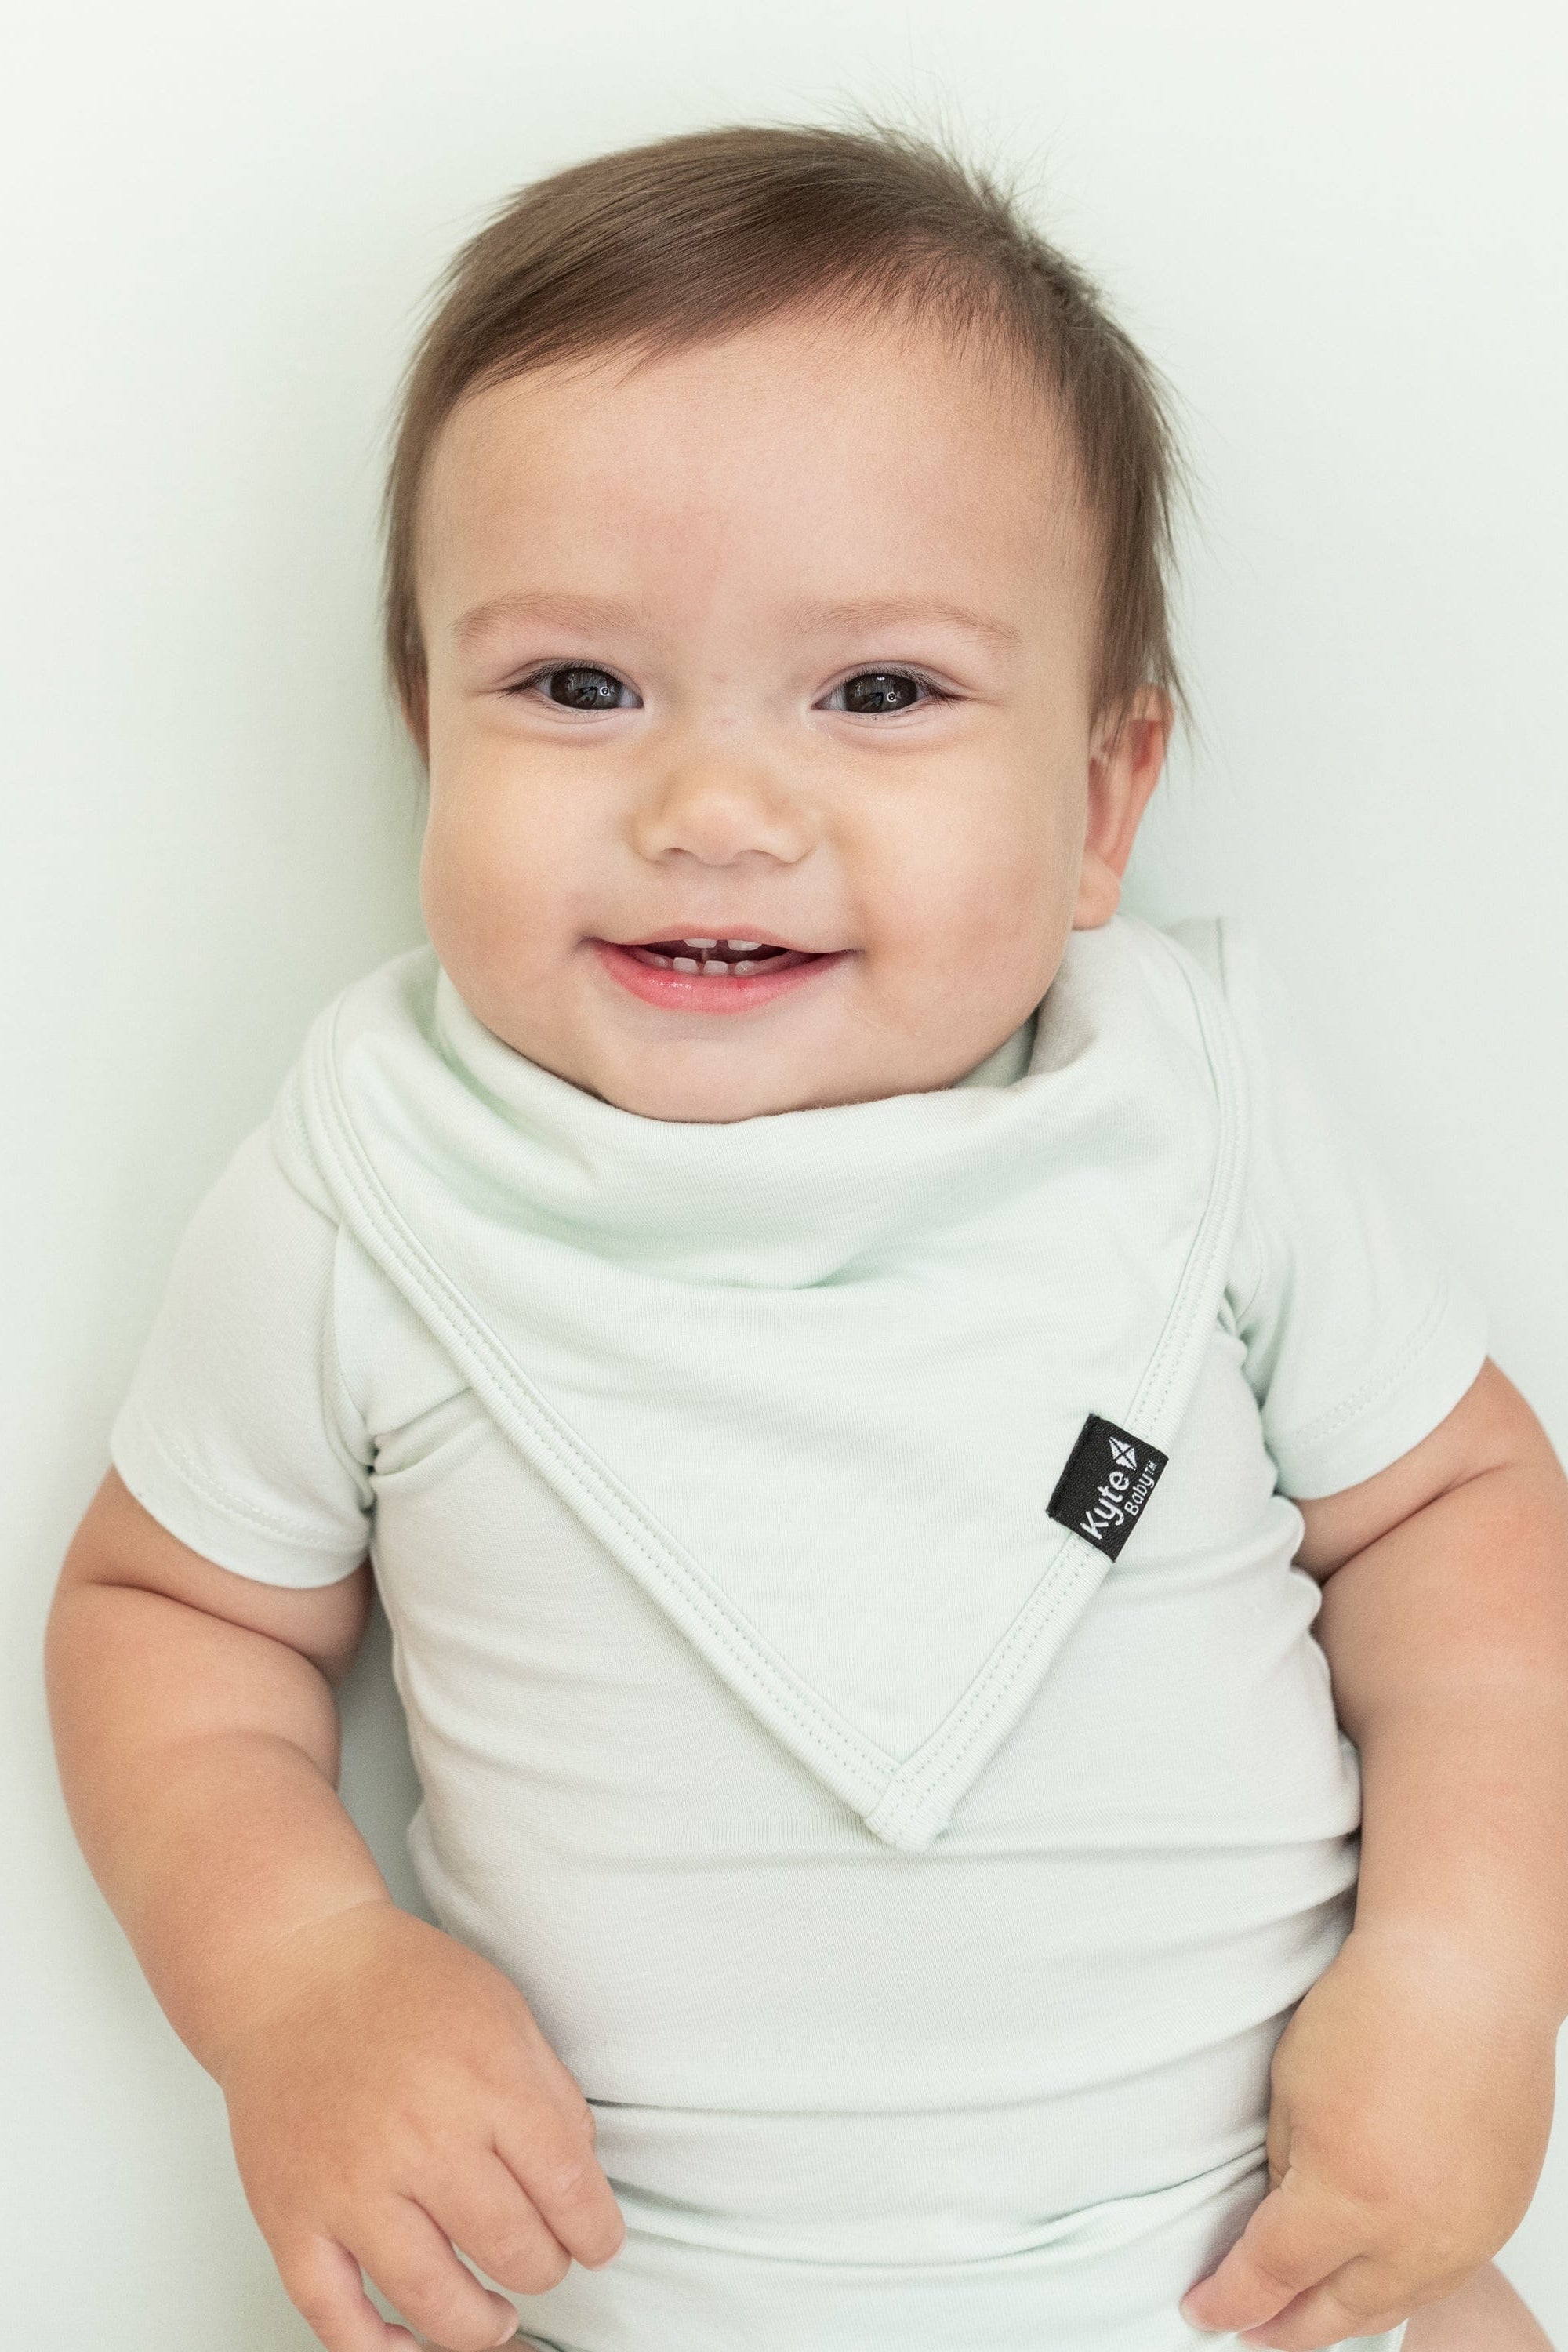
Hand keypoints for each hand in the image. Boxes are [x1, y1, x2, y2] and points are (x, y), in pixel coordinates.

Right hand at [215, 1898, 625, 2351]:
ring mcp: (351, 2185)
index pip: (569, 2190)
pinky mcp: (292, 2217)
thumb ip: (551, 2096)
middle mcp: (422, 2137)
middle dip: (544, 2268)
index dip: (596, 2233)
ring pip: (434, 2300)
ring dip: (481, 2325)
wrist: (290, 1969)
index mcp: (487, 2080)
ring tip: (495, 2316)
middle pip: (512, 2249)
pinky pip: (337, 2318)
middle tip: (544, 2259)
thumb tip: (579, 2181)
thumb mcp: (505, 2012)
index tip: (598, 2241)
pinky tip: (411, 2343)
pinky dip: (380, 2351)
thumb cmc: (400, 1985)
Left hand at [1178, 1925, 1555, 2348]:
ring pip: (1392, 2305)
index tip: (1202, 2308)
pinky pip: (1440, 2276)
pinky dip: (1398, 2286)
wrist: (1465, 1977)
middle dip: (1282, 2329)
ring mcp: (1466, 2233)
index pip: (1273, 2277)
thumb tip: (1284, 2225)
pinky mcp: (1499, 2219)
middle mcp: (1414, 2233)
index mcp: (1348, 2196)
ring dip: (1343, 2317)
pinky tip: (1369, 2282)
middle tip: (1248, 2329)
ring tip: (1302, 2320)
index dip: (1231, 2299)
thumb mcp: (1292, 2095)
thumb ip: (1286, 2174)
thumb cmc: (1376, 2013)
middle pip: (1335, 2313)